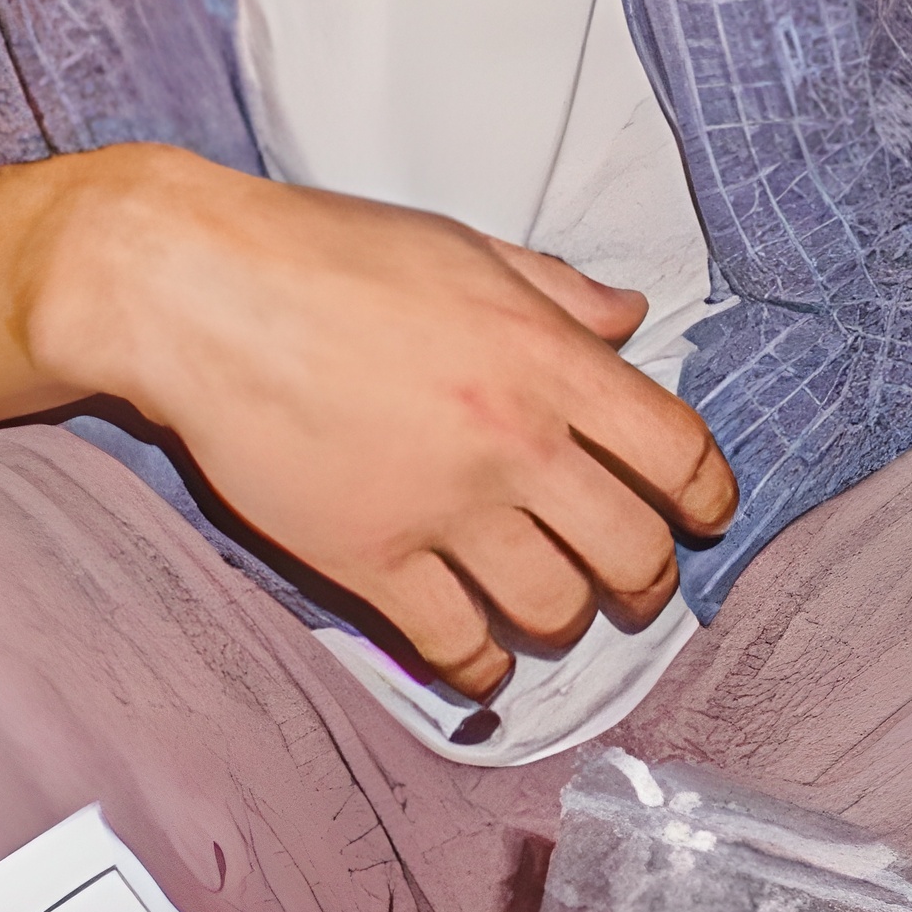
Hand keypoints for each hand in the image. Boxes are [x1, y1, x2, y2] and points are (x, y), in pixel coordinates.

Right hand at [31, 153, 736, 696]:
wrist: (204, 293)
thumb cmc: (331, 253)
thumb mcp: (465, 246)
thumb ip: (557, 291)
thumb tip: (627, 320)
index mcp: (546, 356)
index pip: (675, 453)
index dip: (706, 496)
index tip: (704, 515)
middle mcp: (512, 440)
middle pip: (632, 551)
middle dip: (646, 577)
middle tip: (632, 578)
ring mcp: (442, 508)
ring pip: (554, 611)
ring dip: (564, 617)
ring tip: (551, 606)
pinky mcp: (369, 561)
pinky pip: (455, 647)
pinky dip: (481, 666)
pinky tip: (481, 656)